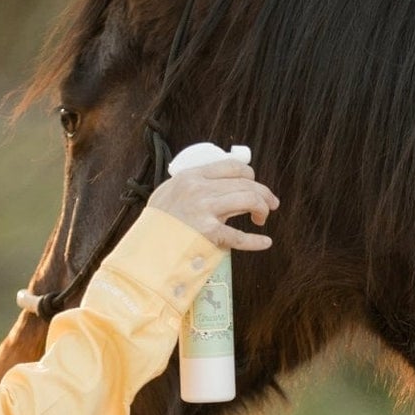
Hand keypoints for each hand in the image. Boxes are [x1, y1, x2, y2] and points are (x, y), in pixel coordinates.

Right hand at [147, 156, 276, 251]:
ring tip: (262, 219)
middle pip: (246, 184)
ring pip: (249, 200)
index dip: (250, 175)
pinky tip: (265, 241)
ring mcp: (205, 211)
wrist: (145, 247)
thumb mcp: (170, 192)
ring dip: (262, 209)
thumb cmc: (158, 222)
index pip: (232, 167)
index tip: (255, 185)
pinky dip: (256, 240)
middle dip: (264, 194)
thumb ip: (192, 184)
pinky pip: (240, 236)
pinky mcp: (208, 234)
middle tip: (270, 205)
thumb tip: (218, 181)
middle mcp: (200, 190)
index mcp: (191, 176)